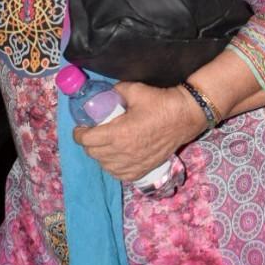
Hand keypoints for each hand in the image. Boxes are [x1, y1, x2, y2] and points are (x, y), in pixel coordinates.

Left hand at [73, 81, 199, 181]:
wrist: (186, 116)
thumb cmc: (161, 103)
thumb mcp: (135, 90)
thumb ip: (116, 91)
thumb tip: (107, 94)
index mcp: (118, 133)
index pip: (87, 140)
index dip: (79, 133)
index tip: (81, 128)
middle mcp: (123, 152)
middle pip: (93, 153)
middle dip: (88, 143)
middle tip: (93, 133)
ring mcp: (134, 163)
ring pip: (104, 165)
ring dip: (100, 155)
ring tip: (104, 145)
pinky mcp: (143, 169)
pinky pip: (119, 174)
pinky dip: (113, 167)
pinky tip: (116, 158)